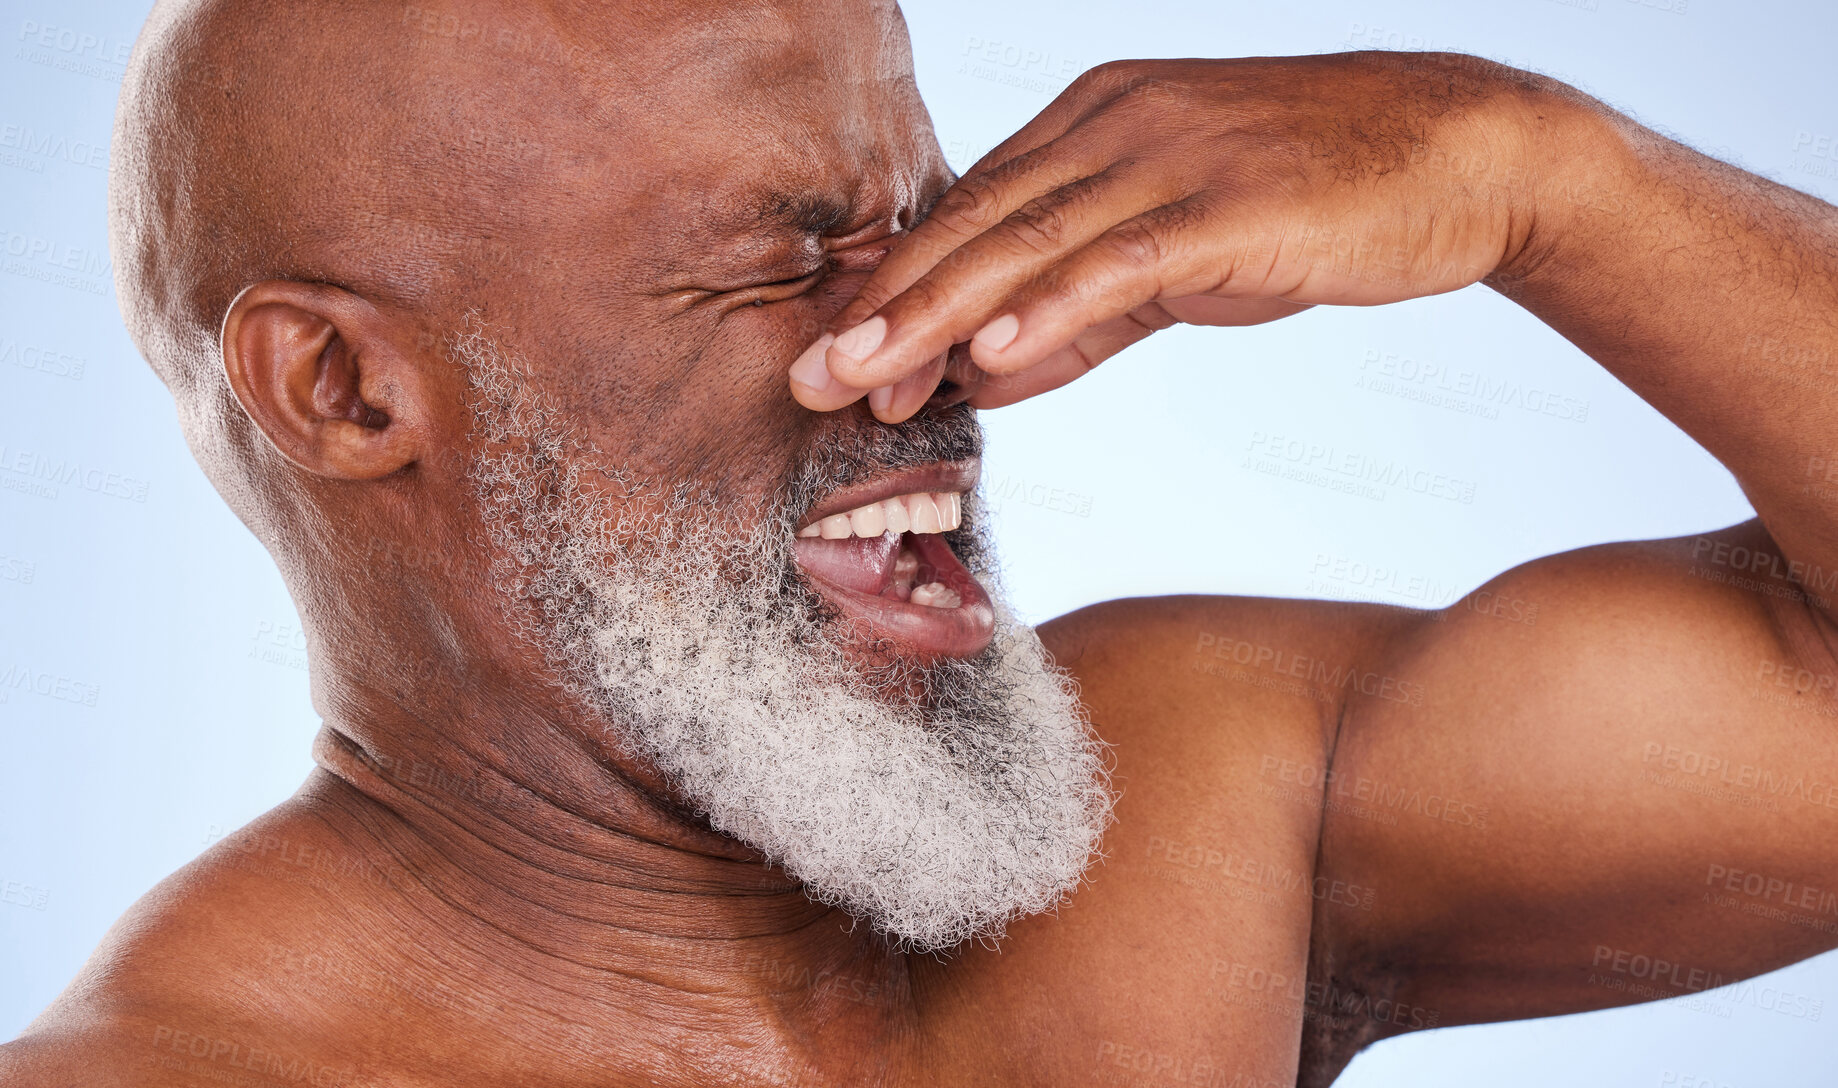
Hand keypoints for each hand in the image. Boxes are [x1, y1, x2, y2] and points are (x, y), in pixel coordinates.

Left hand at [788, 51, 1549, 421]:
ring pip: (1029, 241)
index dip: (896, 289)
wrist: (1464, 154)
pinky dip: (1056, 308)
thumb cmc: (1315, 204)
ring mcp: (1173, 155)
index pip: (972, 212)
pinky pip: (1124, 259)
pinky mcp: (1233, 202)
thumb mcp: (1180, 263)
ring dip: (938, 316)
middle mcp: (1117, 122)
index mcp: (1094, 122)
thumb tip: (988, 375)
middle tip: (808, 377)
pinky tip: (995, 356)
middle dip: (884, 307)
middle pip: (976, 223)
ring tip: (864, 378)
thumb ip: (1083, 317)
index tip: (832, 358)